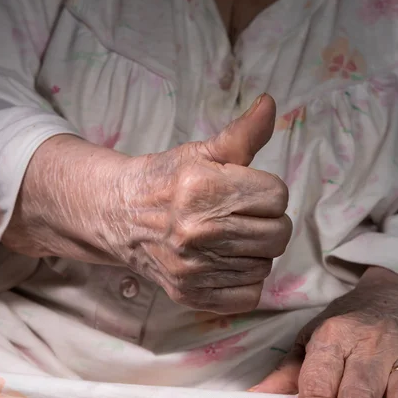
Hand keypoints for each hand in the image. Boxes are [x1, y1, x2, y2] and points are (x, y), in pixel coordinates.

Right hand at [3, 94, 290, 312]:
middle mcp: (200, 232)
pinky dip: (244, 281)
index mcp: (205, 189)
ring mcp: (195, 268)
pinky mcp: (192, 294)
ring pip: (265, 265)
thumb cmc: (166, 180)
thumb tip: (270, 102)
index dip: (267, 192)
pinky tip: (224, 262)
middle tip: (241, 215)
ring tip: (228, 237)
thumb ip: (242, 134)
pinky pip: (249, 295)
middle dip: (266, 222)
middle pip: (278, 234)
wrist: (120, 217)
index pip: (278, 196)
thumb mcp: (202, 152)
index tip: (246, 191)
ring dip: (254, 252)